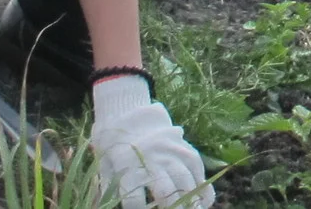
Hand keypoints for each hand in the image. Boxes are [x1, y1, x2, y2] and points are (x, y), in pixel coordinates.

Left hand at [90, 76, 213, 208]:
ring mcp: (170, 151)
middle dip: (171, 207)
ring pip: (185, 179)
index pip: (134, 199)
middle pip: (165, 190)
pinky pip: (197, 166)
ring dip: (191, 199)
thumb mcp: (104, 165)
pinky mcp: (183, 146)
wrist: (128, 112)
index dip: (137, 208)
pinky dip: (203, 184)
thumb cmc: (113, 144)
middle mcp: (152, 159)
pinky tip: (206, 200)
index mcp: (128, 166)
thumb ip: (109, 188)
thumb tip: (105, 205)